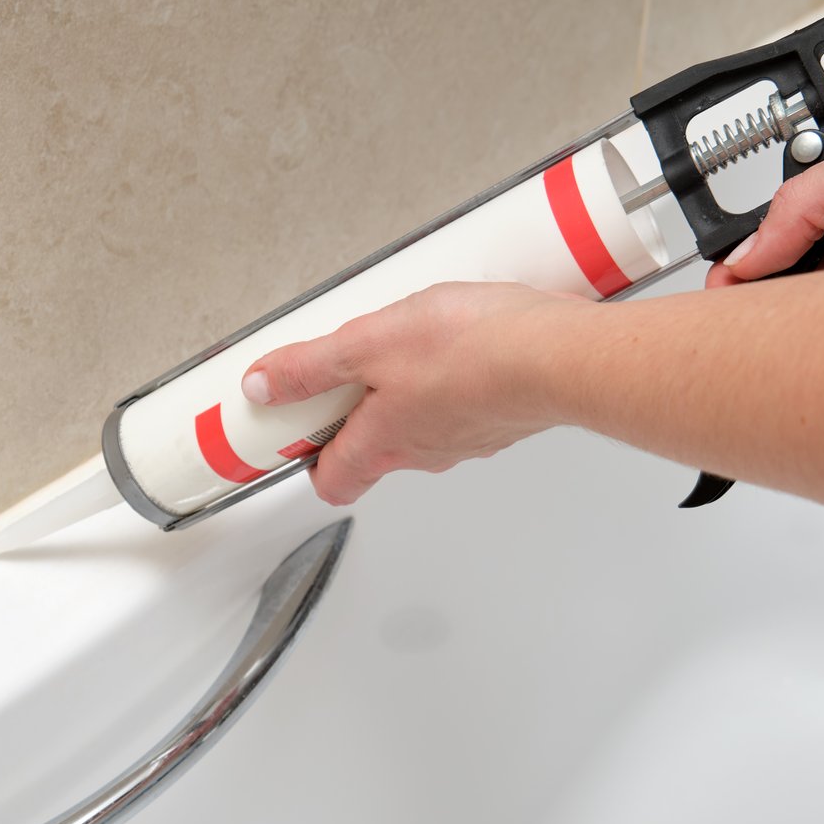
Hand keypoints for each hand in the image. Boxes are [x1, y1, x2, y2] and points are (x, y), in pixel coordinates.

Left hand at [242, 282, 593, 504]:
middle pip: (375, 450)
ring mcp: (468, 439)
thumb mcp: (368, 344)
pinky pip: (464, 405)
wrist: (559, 355)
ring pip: (422, 426)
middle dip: (356, 415)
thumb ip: (311, 367)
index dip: (306, 462)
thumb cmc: (472, 352)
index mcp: (381, 444)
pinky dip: (454, 381)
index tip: (293, 431)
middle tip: (345, 371)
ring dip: (408, 394)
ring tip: (405, 344)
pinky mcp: (504, 416)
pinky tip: (459, 342)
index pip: (332, 481)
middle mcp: (424, 453)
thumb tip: (263, 386)